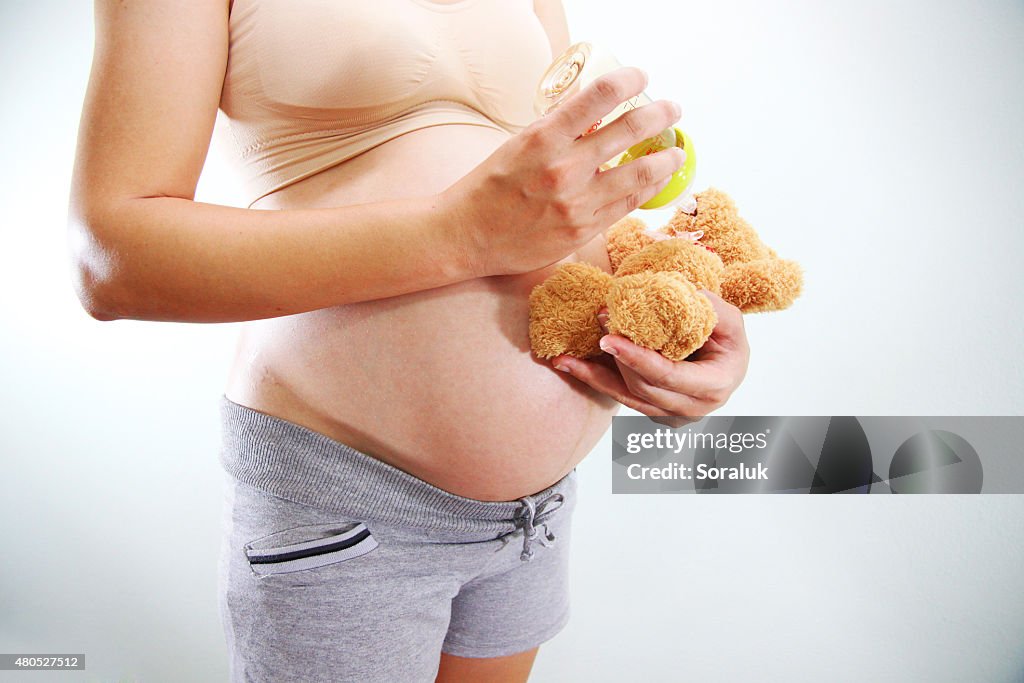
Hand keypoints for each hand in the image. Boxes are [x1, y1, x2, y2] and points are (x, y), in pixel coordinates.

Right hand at [442, 67, 685, 276]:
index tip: (642, 77)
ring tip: (676, 151)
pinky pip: (627, 205)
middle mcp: (564, 168)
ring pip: (640, 174)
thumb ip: (558, 128)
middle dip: (660, 115)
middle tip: (672, 109)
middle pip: (631, 130)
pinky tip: (657, 180)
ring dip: (666, 158)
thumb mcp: (518, 144)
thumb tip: (595, 110)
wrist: (466, 236)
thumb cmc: (489, 188)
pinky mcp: (582, 231)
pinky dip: (647, 189)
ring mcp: (576, 203)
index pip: (600, 96)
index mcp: (544, 138)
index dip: (630, 80)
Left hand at [550, 291, 749, 422]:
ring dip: (594, 374)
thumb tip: (688, 293)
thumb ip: (715, 310)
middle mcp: (689, 408)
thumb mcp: (732, 323)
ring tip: (565, 356)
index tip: (609, 338)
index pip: (666, 375)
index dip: (636, 358)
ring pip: (624, 396)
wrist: (726, 365)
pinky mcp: (650, 410)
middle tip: (599, 322)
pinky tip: (568, 366)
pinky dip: (594, 379)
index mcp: (712, 388)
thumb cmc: (729, 343)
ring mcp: (668, 414)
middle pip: (641, 386)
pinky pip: (619, 396)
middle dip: (616, 356)